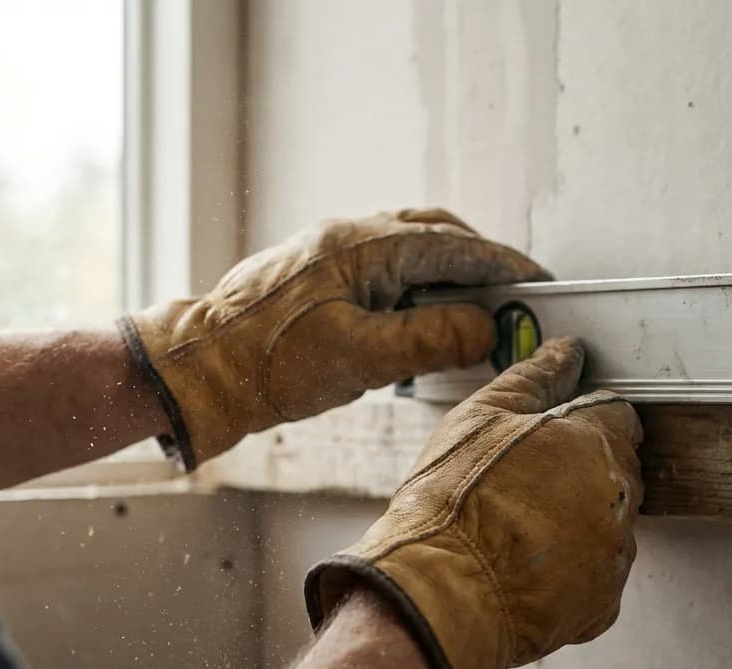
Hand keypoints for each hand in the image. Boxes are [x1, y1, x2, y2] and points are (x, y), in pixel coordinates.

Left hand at [119, 208, 548, 468]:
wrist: (193, 371)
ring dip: (446, 274)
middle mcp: (347, 237)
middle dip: (479, 262)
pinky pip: (382, 267)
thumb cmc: (267, 365)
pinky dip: (416, 286)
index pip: (454, 246)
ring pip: (407, 249)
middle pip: (433, 235)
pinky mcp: (315, 276)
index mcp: (363, 247)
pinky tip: (421, 320)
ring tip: (474, 312)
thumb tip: (485, 327)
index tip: (537, 283)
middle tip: (511, 295)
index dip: (503, 265)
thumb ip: (433, 339)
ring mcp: (328, 253)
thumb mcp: (364, 359)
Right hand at [304, 338, 642, 668]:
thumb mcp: (483, 416)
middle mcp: (618, 496)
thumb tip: (565, 351)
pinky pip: (596, 576)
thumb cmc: (455, 503)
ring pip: (608, 524)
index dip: (581, 419)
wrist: (440, 592)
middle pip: (617, 469)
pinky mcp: (603, 602)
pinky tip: (526, 566)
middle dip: (580, 471)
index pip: (617, 413)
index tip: (551, 433)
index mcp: (597, 441)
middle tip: (523, 484)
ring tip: (518, 530)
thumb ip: (536, 376)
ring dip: (577, 522)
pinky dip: (570, 571)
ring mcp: (615, 553)